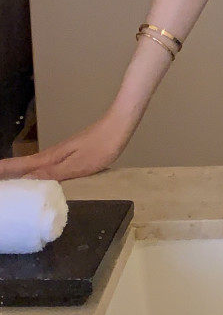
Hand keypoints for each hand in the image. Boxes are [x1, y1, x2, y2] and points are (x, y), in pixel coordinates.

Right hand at [0, 110, 131, 181]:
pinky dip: (35, 173)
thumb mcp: (77, 165)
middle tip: (0, 189)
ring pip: (33, 166)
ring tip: (9, 186)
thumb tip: (25, 181)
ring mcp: (61, 153)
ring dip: (18, 175)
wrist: (120, 125)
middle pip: (22, 166)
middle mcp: (52, 155)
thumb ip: (52, 173)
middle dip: (6, 174)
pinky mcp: (70, 154)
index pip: (19, 166)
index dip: (3, 171)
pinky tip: (38, 180)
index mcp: (50, 158)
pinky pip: (46, 166)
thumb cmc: (101, 146)